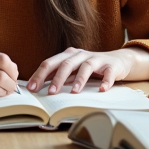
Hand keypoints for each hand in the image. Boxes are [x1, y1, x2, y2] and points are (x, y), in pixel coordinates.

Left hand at [27, 47, 148, 93]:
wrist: (117, 61)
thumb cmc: (90, 67)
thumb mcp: (72, 69)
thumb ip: (57, 75)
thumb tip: (35, 86)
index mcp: (68, 55)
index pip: (50, 63)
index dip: (40, 74)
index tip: (31, 88)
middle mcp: (80, 55)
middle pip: (66, 64)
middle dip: (57, 78)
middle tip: (50, 92)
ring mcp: (96, 59)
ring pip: (85, 67)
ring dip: (79, 80)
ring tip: (74, 93)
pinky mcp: (111, 66)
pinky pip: (108, 73)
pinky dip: (105, 81)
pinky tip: (101, 90)